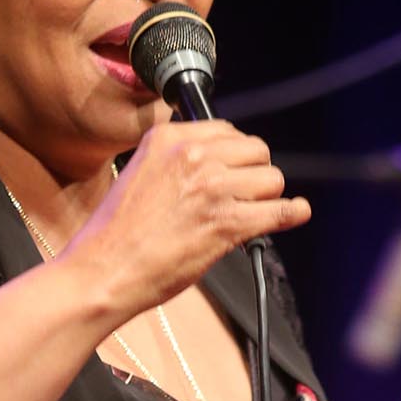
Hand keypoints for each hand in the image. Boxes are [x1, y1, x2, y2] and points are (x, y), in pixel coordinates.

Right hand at [60, 119, 310, 320]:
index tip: (235, 170)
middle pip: (255, 149)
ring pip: (271, 178)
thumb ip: (173, 161)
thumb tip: (212, 165)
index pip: (226, 130)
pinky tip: (297, 213)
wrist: (104, 270)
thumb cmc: (116, 234)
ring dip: (267, 196)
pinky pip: (278, 211)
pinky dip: (292, 213)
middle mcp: (193, 155)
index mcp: (168, 138)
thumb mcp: (139, 174)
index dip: (236, 153)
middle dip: (255, 171)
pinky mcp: (227, 222)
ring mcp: (212, 188)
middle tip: (245, 193)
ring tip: (255, 212)